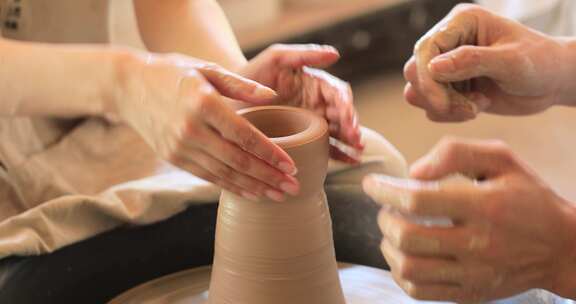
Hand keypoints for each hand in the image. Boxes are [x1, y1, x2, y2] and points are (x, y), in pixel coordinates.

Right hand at [113, 52, 298, 201]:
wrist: (127, 85)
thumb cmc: (172, 72)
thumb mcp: (207, 69)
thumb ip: (242, 85)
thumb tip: (273, 97)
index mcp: (204, 104)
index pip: (245, 136)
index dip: (270, 154)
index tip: (291, 167)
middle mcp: (192, 130)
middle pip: (238, 161)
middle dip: (268, 178)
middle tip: (293, 189)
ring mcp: (180, 147)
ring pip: (224, 174)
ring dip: (253, 188)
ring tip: (277, 196)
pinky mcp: (174, 157)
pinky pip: (207, 177)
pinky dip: (231, 186)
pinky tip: (250, 193)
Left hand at [239, 44, 363, 162]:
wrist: (226, 97)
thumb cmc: (251, 73)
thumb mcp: (276, 58)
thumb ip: (303, 54)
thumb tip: (335, 54)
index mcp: (313, 84)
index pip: (337, 93)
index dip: (346, 104)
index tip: (348, 116)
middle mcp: (316, 103)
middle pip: (341, 114)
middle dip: (351, 126)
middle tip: (355, 138)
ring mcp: (310, 123)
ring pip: (337, 132)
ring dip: (350, 142)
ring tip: (356, 152)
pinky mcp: (302, 140)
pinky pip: (324, 147)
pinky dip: (338, 154)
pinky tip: (349, 160)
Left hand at [362, 137, 575, 300]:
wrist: (563, 247)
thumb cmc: (529, 197)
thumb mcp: (502, 159)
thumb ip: (456, 153)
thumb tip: (413, 172)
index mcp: (484, 206)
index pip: (417, 200)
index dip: (384, 190)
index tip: (371, 184)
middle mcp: (478, 244)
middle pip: (407, 236)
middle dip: (384, 218)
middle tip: (387, 207)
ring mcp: (473, 274)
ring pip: (408, 268)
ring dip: (388, 245)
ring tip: (393, 230)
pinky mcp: (470, 293)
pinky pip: (419, 291)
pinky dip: (400, 273)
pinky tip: (403, 255)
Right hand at [404, 4, 574, 121]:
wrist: (552, 83)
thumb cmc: (540, 63)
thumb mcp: (511, 61)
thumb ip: (472, 61)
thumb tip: (433, 67)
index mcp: (461, 23)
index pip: (426, 49)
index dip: (428, 79)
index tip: (443, 104)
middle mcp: (448, 42)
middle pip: (415, 71)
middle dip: (436, 96)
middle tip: (469, 108)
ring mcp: (447, 66)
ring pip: (417, 91)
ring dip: (444, 107)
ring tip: (475, 106)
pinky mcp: (449, 87)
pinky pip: (430, 106)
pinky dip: (449, 114)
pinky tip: (477, 107)